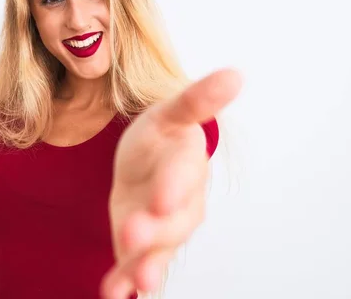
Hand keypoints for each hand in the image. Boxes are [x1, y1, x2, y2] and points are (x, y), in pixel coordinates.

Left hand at [100, 68, 241, 298]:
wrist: (148, 163)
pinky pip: (134, 265)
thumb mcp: (172, 112)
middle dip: (155, 230)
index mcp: (186, 165)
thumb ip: (198, 99)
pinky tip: (114, 295)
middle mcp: (180, 203)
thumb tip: (236, 74)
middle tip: (133, 236)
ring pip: (159, 251)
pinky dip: (124, 282)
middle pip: (172, 220)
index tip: (162, 198)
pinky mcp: (141, 246)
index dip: (174, 186)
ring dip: (146, 266)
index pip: (183, 176)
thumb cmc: (160, 138)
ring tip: (136, 283)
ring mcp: (161, 229)